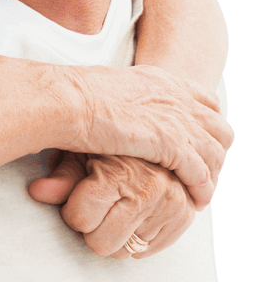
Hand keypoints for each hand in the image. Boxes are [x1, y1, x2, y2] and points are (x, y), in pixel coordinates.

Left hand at [29, 151, 194, 257]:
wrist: (155, 139)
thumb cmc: (106, 147)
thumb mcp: (80, 154)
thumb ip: (61, 177)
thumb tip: (36, 192)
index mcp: (118, 172)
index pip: (80, 219)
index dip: (72, 213)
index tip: (77, 200)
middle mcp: (148, 190)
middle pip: (100, 243)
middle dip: (91, 230)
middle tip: (95, 208)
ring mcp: (170, 206)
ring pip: (123, 252)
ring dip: (113, 236)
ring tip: (114, 210)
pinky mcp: (184, 219)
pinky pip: (145, 252)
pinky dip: (134, 238)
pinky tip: (133, 215)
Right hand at [62, 64, 232, 208]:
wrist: (62, 99)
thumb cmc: (68, 96)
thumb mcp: (106, 91)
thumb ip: (123, 102)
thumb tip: (114, 111)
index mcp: (159, 80)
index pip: (204, 101)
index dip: (208, 124)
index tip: (200, 144)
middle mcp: (174, 95)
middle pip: (218, 126)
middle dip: (216, 151)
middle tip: (204, 173)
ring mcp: (174, 118)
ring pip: (215, 151)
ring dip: (212, 174)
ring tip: (201, 193)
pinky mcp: (170, 142)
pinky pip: (201, 172)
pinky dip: (202, 188)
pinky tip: (195, 201)